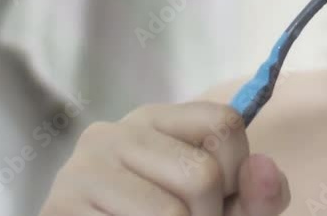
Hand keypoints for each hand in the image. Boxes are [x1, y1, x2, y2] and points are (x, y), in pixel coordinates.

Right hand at [38, 101, 290, 215]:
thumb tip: (266, 169)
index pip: (225, 123)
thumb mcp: (221, 211)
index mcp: (155, 121)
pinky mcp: (60, 208)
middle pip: (203, 174)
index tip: (222, 198)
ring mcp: (81, 170)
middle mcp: (113, 133)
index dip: (240, 172)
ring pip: (171, 214)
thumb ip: (256, 196)